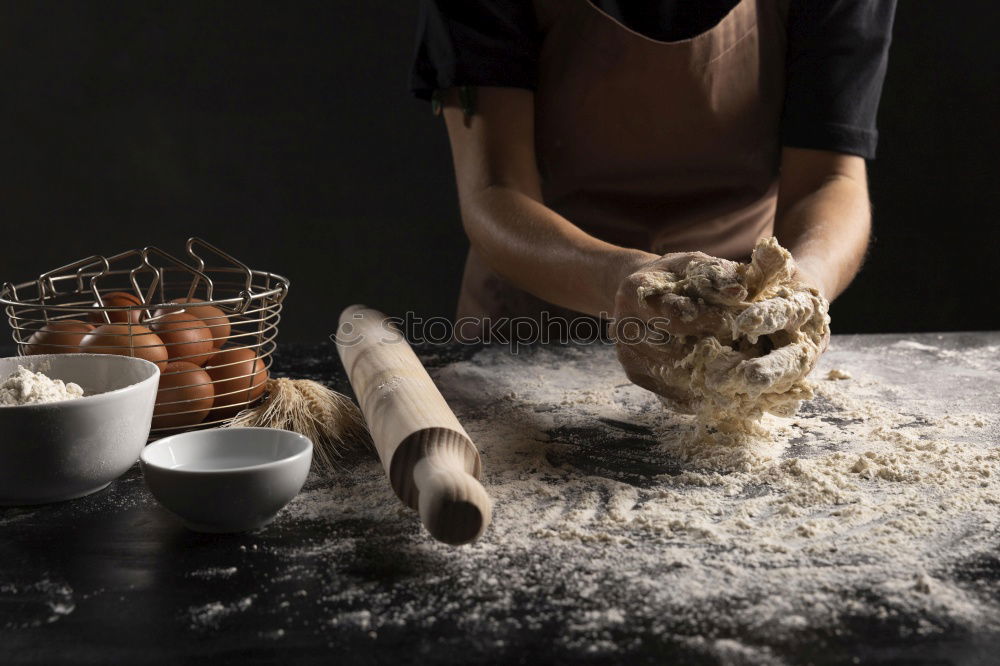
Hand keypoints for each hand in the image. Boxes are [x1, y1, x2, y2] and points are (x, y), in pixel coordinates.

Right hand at [610, 249, 830, 410]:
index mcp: (635, 290)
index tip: (737, 325)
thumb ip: (714, 274)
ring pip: (671, 372)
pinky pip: (666, 389)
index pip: (674, 313)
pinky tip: (717, 391)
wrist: (637, 292)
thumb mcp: (690, 264)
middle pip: (673, 347)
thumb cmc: (673, 277)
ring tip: (737, 377)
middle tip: (744, 357)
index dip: (709, 321)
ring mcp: (627, 352)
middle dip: (711, 352)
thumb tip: (739, 291)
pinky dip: (694, 393)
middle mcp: (624, 324)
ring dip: (706, 377)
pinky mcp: (634, 372)